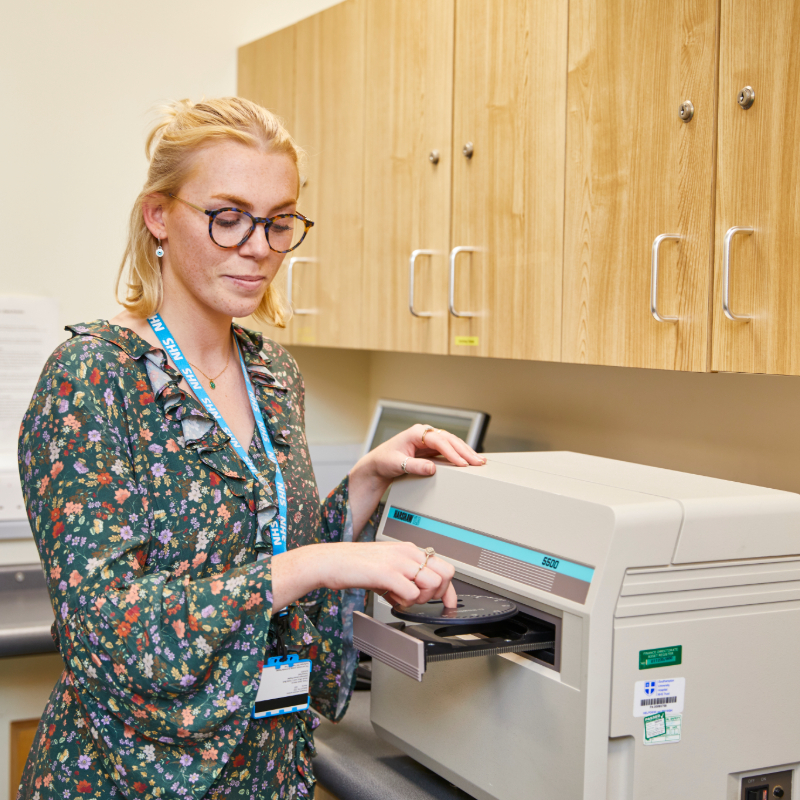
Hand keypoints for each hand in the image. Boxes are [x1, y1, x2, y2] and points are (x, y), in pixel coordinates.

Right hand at [272, 540, 456, 609]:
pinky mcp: (387, 573)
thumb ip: (406, 575)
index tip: (451, 603)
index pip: (443, 566)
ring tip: (401, 598)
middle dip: (437, 593)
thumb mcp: (387, 565)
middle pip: (445, 574)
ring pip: (432, 584)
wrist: (331, 561)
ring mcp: (398, 561)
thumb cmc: (356, 564)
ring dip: (420, 599)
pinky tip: (391, 598)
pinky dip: (405, 602)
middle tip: (419, 599)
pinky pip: (412, 593)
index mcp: (408, 549)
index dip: (450, 589)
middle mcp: (407, 552)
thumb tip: (420, 592)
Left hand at [364, 423, 486, 480]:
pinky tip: (469, 459)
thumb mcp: (398, 464)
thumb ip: (415, 466)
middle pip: (449, 439)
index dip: (452, 452)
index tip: (462, 463)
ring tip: (479, 461)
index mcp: (416, 433)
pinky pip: (449, 449)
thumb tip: (432, 468)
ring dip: (466, 451)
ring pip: (452, 443)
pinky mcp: (431, 448)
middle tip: (478, 462)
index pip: (439, 440)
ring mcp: (429, 440)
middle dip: (465, 451)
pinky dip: (460, 454)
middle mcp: (424, 434)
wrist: (378, 464)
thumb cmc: (384, 461)